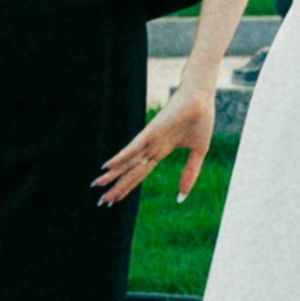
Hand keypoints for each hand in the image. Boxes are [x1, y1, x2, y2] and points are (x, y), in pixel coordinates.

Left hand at [95, 80, 216, 206]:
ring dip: (113, 174)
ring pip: (128, 161)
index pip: (139, 173)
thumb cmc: (200, 120)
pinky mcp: (152, 130)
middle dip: (116, 186)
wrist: (202, 98)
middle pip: (130, 171)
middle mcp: (151, 147)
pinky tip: (108, 165)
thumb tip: (181, 197)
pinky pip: (134, 146)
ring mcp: (150, 139)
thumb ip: (190, 173)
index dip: (127, 187)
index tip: (114, 200)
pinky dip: (122, 156)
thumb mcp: (198, 152)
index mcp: (160, 151)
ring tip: (97, 185)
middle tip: (101, 202)